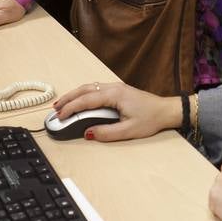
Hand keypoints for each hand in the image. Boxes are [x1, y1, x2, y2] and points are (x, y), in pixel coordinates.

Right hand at [51, 82, 180, 141]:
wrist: (166, 111)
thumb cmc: (151, 119)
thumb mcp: (129, 130)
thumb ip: (107, 132)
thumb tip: (88, 133)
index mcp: (114, 95)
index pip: (86, 100)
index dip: (71, 108)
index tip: (60, 116)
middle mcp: (113, 88)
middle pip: (84, 89)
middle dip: (68, 99)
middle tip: (55, 109)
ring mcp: (115, 87)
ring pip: (89, 87)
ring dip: (74, 95)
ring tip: (62, 105)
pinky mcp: (118, 91)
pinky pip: (95, 89)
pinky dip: (83, 94)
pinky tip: (79, 101)